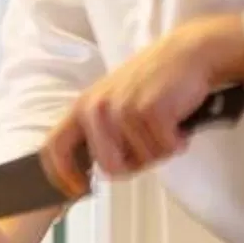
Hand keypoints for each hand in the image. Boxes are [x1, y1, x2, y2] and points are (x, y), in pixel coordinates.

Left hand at [46, 15, 243, 188]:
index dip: (62, 175)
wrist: (189, 53)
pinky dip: (177, 142)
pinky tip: (178, 121)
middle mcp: (97, 108)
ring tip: (166, 124)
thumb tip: (98, 168)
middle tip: (151, 144)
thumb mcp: (114, 100)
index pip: (54, 147)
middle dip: (136, 164)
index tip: (79, 189)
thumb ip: (99, 131)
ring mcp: (122, 109)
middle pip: (110, 167)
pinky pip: (164, 150)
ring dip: (160, 149)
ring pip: (143, 161)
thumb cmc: (154, 81)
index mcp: (84, 106)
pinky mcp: (149, 112)